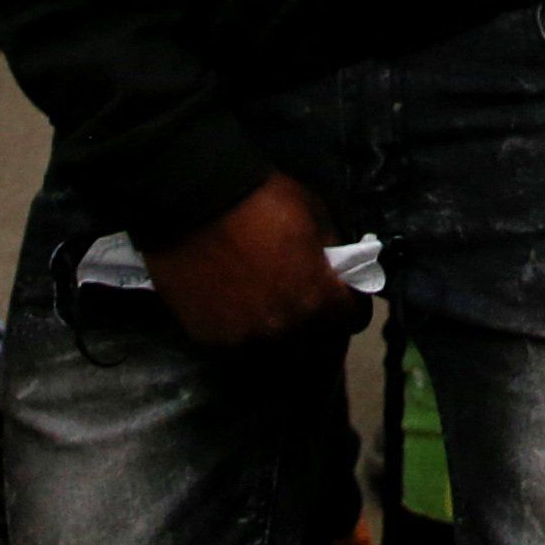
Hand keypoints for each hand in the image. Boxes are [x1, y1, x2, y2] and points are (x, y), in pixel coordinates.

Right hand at [146, 172, 366, 351]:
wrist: (193, 201)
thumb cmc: (260, 200)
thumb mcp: (312, 212)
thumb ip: (330, 247)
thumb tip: (337, 267)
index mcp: (316, 295)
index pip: (352, 318)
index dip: (350, 305)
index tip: (342, 298)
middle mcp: (284, 325)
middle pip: (313, 338)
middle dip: (312, 321)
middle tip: (300, 301)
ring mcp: (244, 335)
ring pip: (271, 344)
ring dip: (273, 329)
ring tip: (262, 306)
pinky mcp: (210, 338)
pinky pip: (233, 341)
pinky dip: (237, 328)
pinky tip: (231, 308)